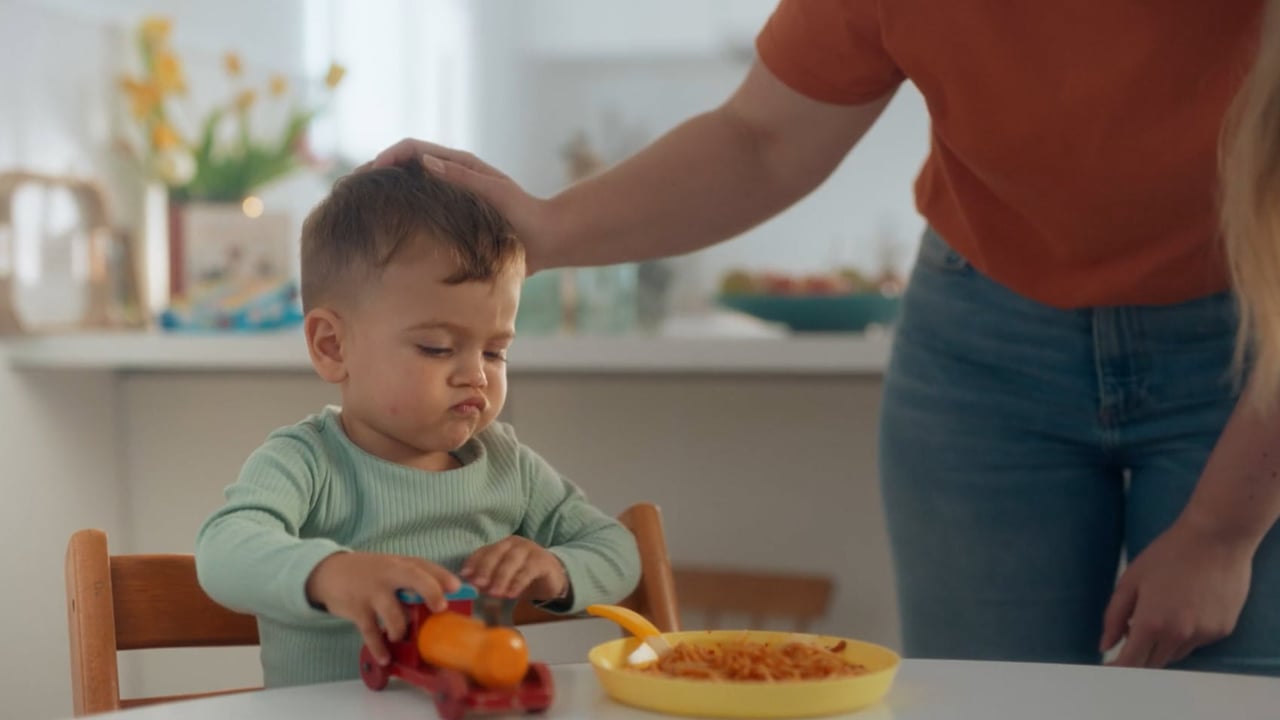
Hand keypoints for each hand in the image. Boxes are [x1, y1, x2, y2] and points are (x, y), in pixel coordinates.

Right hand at [305, 552, 460, 664]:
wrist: (331, 572)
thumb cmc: (372, 573)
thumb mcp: (393, 568)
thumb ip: (417, 579)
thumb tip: (446, 600)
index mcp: (402, 564)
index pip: (427, 566)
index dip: (443, 576)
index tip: (457, 588)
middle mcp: (389, 574)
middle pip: (414, 577)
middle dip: (430, 591)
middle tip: (439, 607)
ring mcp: (373, 591)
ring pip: (394, 613)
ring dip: (401, 630)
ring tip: (400, 637)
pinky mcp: (357, 609)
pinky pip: (371, 632)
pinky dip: (379, 648)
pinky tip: (385, 658)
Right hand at [365, 139, 555, 271]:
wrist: (546, 239)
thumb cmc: (523, 214)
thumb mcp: (492, 192)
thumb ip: (460, 178)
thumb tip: (423, 162)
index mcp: (458, 164)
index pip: (412, 149)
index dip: (387, 156)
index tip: (370, 173)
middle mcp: (450, 177)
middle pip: (403, 166)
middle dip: (377, 173)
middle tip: (351, 190)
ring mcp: (449, 198)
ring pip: (408, 189)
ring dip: (384, 193)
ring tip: (359, 208)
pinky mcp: (451, 220)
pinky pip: (419, 213)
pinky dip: (400, 215)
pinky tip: (385, 231)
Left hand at [461, 536, 567, 601]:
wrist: (553, 578)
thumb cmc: (523, 577)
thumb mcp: (503, 579)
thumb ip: (487, 581)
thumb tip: (469, 588)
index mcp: (501, 546)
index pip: (484, 551)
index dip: (473, 562)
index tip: (464, 576)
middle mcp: (514, 544)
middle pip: (497, 553)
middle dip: (485, 568)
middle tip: (477, 584)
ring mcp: (530, 550)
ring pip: (512, 561)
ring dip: (501, 577)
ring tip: (494, 593)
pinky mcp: (543, 561)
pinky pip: (529, 570)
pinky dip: (518, 582)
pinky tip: (511, 594)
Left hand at [1100, 518, 1252, 667]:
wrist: (1216, 539)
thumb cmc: (1168, 555)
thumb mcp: (1130, 581)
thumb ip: (1113, 617)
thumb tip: (1105, 645)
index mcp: (1152, 623)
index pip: (1131, 662)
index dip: (1118, 668)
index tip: (1109, 666)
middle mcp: (1180, 635)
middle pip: (1153, 663)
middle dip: (1139, 655)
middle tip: (1131, 630)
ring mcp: (1204, 635)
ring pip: (1175, 655)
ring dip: (1162, 645)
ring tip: (1161, 610)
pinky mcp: (1222, 631)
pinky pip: (1196, 643)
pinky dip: (1185, 634)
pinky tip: (1185, 606)